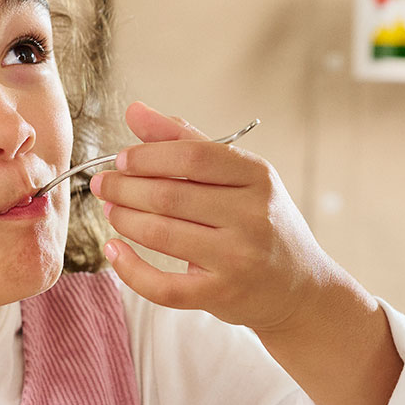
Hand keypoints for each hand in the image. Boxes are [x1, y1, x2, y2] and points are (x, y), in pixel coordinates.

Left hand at [93, 102, 402, 404]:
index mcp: (258, 178)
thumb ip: (187, 142)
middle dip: (124, 187)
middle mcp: (252, 216)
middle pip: (169, 194)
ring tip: (110, 210)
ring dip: (124, 220)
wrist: (300, 290)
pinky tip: (114, 250)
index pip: (192, 156)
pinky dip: (129, 268)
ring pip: (160, 234)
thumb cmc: (263, 224)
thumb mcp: (240, 177)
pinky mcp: (221, 295)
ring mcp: (238, 258)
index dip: (148, 155)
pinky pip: (162, 285)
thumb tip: (134, 109)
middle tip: (103, 184)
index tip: (121, 159)